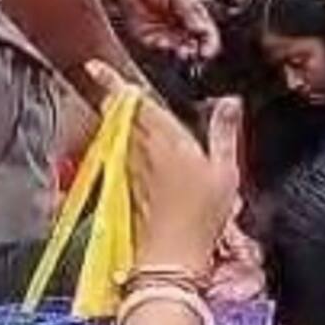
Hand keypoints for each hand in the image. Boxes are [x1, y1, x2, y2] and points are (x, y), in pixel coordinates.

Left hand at [89, 64, 233, 277]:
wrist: (170, 258)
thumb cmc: (200, 217)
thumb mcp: (225, 171)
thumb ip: (224, 131)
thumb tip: (230, 101)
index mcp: (163, 137)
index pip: (130, 100)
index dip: (110, 80)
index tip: (95, 66)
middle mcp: (139, 148)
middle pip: (117, 112)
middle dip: (114, 95)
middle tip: (112, 81)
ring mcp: (128, 167)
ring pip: (115, 130)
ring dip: (116, 116)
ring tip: (122, 109)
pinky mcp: (124, 184)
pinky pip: (119, 150)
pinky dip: (122, 139)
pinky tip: (136, 146)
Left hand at [110, 0, 220, 60]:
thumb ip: (188, 10)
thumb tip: (201, 29)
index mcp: (191, 16)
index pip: (205, 33)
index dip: (208, 44)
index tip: (206, 51)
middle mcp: (178, 27)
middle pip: (191, 45)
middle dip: (193, 51)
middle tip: (193, 53)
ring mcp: (163, 32)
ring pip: (175, 49)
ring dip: (179, 52)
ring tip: (181, 52)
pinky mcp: (146, 35)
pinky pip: (155, 45)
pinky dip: (160, 46)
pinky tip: (163, 43)